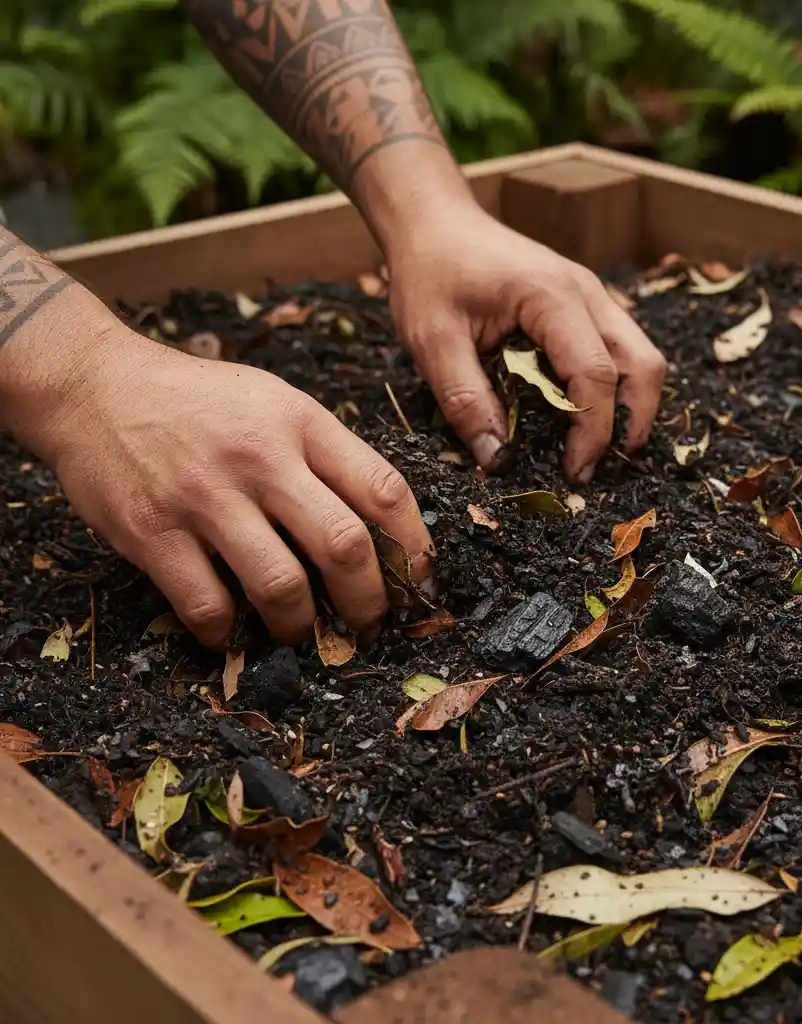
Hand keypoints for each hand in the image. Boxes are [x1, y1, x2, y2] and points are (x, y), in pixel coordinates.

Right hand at [35, 328, 434, 647]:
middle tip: (370, 622)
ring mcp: (204, 497)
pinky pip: (208, 605)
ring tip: (302, 632)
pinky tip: (234, 633)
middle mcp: (260, 458)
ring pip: (281, 586)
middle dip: (370, 600)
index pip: (383, 489)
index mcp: (300, 423)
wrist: (95, 386)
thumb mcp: (276, 403)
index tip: (419, 581)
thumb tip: (380, 527)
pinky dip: (230, 634)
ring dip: (302, 626)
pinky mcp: (151, 532)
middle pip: (344, 545)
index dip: (414, 545)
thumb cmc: (200, 402)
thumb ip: (326, 455)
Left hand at [387, 205, 666, 482]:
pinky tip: (580, 415)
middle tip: (596, 467)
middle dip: (632, 423)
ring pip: (640, 356)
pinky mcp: (583, 305)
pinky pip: (619, 349)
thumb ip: (465, 400)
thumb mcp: (432, 341)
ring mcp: (591, 296)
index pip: (595, 374)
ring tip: (596, 448)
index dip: (592, 432)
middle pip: (642, 365)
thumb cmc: (430, 273)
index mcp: (552, 298)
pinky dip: (614, 387)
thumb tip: (498, 460)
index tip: (573, 472)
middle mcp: (586, 294)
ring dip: (630, 406)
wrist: (433, 221)